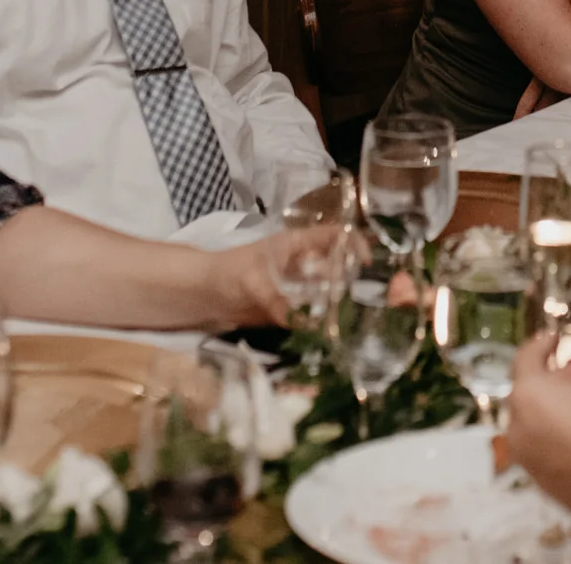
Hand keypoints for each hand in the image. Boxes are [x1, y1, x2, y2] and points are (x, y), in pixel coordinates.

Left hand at [220, 226, 367, 325]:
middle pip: (337, 266)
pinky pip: (312, 315)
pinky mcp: (290, 309)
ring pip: (327, 292)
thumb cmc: (226, 273)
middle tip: (369, 301)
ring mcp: (297, 287)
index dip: (353, 243)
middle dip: (353, 281)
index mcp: (297, 245)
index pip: (333, 235)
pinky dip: (322, 325)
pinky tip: (334, 335)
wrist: (202, 294)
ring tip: (357, 321)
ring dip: (340, 305)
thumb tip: (297, 321)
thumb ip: (274, 298)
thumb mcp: (251, 281)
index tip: (366, 264)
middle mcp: (302, 264)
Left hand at [508, 308, 570, 512]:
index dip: (544, 343)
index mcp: (529, 392)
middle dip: (563, 375)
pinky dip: (559, 431)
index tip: (558, 338)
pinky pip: (543, 444)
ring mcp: (524, 454)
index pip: (527, 356)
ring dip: (561, 403)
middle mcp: (517, 422)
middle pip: (534, 387)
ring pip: (538, 417)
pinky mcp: (537, 479)